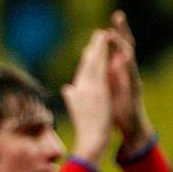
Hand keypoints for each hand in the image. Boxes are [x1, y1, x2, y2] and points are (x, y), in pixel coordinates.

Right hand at [62, 30, 112, 164]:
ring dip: (98, 47)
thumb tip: (66, 89)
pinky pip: (100, 68)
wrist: (90, 138)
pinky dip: (102, 57)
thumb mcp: (76, 110)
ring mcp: (88, 87)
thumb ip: (71, 97)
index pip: (82, 72)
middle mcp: (80, 87)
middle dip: (92, 49)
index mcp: (76, 92)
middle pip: (86, 65)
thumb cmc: (85, 127)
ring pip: (93, 63)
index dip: (86, 60)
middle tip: (97, 34)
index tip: (90, 49)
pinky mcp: (97, 89)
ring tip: (102, 34)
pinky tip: (106, 47)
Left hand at [107, 10, 154, 152]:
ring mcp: (131, 78)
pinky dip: (128, 63)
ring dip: (123, 43)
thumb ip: (94, 82)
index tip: (100, 26)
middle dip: (121, 31)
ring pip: (129, 55)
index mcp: (115, 72)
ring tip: (117, 30)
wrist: (128, 127)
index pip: (111, 51)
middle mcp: (125, 71)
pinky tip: (124, 55)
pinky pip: (132, 72)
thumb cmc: (115, 110)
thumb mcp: (100, 92)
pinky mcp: (135, 87)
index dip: (106, 38)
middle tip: (117, 15)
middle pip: (123, 46)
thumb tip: (81, 77)